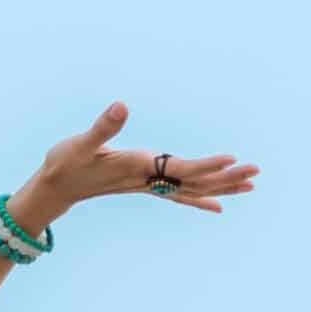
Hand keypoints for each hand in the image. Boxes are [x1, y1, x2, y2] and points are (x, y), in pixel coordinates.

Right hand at [22, 102, 259, 222]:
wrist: (54, 189)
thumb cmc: (64, 164)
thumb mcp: (80, 143)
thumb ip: (103, 127)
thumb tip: (121, 106)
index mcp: (137, 168)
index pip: (178, 168)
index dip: (205, 165)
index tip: (232, 159)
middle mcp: (147, 179)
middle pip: (193, 182)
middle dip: (225, 177)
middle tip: (256, 171)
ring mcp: (147, 185)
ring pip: (191, 188)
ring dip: (221, 185)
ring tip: (250, 183)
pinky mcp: (144, 185)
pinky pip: (179, 194)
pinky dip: (201, 198)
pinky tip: (218, 205)